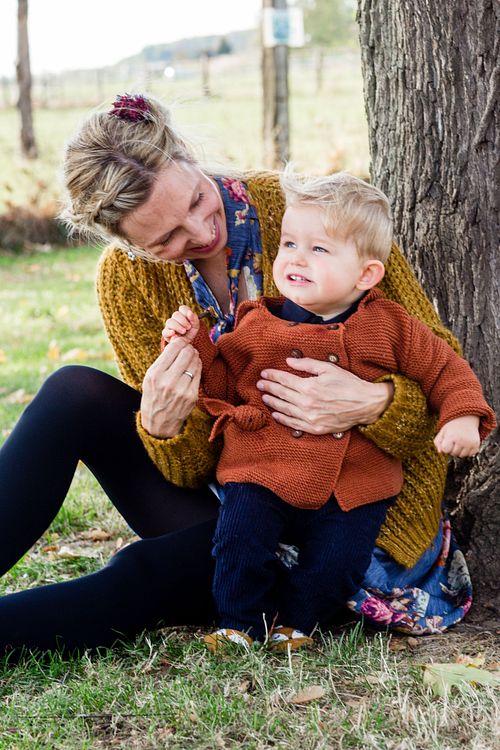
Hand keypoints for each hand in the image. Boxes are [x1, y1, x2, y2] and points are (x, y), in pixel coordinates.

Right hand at [140, 336, 200, 437]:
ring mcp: (182, 389)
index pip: (173, 348)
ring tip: (190, 357)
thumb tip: (178, 341)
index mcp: (155, 374)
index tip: (181, 341)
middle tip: (188, 349)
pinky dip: (197, 367)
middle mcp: (168, 381)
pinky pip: (198, 374)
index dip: (180, 342)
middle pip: (187, 353)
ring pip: (195, 362)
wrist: (159, 424)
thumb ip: (163, 361)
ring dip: (194, 356)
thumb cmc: (153, 397)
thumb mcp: (150, 378)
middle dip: (189, 348)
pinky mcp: (192, 396)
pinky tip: (193, 367)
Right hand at [162, 305, 199, 343]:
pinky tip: (174, 334)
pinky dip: (169, 332)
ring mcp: (169, 326)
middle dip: (183, 321)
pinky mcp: (165, 333)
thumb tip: (190, 312)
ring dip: (177, 326)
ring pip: (169, 322)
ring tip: (183, 332)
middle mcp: (174, 319)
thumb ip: (194, 319)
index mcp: (182, 315)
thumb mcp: (195, 326)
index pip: (182, 308)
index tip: (190, 318)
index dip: (186, 312)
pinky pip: (164, 331)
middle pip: (176, 314)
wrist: (186, 344)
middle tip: (188, 327)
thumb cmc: (190, 333)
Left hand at [256, 357, 393, 434]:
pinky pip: (294, 424)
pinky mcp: (315, 428)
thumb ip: (307, 364)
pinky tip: (276, 414)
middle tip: (260, 384)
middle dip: (269, 387)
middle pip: (282, 394)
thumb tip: (289, 361)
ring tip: (264, 397)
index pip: (284, 379)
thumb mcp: (329, 368)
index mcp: (310, 387)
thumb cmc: (349, 384)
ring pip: (285, 409)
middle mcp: (307, 403)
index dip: (272, 375)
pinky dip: (283, 419)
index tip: (264, 373)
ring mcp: (310, 418)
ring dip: (273, 402)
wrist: (365, 405)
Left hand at [434, 415, 480, 456]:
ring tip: (459, 443)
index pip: (445, 450)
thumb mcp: (442, 432)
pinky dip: (467, 451)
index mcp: (451, 436)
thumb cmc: (452, 427)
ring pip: (462, 456)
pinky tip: (466, 444)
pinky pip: (470, 455)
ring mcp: (470, 443)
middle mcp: (461, 440)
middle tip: (454, 441)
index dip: (445, 447)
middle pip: (453, 454)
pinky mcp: (476, 445)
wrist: (466, 419)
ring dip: (459, 451)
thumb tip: (440, 452)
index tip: (447, 442)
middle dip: (452, 449)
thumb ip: (437, 442)